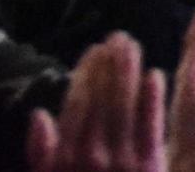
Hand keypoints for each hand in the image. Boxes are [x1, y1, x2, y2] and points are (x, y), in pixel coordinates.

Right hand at [28, 33, 162, 171]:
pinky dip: (151, 101)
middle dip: (109, 66)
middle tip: (117, 36)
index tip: (93, 49)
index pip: (75, 107)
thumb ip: (41, 155)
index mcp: (65, 160)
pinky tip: (156, 74)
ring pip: (124, 107)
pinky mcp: (148, 166)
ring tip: (133, 44)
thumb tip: (38, 115)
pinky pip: (150, 128)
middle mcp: (89, 157)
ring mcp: (120, 162)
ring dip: (128, 73)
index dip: (84, 76)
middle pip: (100, 101)